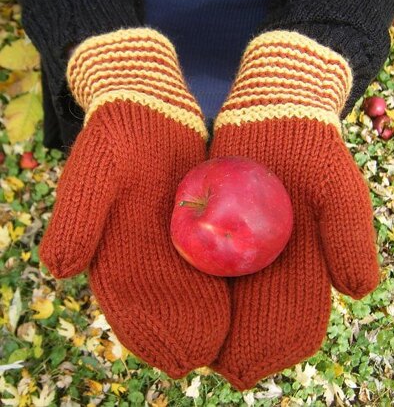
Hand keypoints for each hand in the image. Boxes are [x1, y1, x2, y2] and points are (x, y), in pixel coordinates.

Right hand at [40, 28, 229, 377]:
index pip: (130, 299)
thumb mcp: (93, 168)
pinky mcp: (198, 224)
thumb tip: (58, 270)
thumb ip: (78, 216)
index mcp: (112, 248)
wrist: (150, 112)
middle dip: (189, 333)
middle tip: (222, 361)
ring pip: (194, 287)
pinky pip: (217, 257)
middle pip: (167, 302)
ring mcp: (173, 240)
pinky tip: (254, 299)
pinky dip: (232, 281)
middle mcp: (145, 252)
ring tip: (242, 344)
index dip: (152, 330)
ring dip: (216, 316)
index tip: (180, 355)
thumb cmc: (118, 136)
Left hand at [209, 31, 378, 389]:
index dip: (270, 346)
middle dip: (232, 345)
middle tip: (197, 364)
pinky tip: (168, 297)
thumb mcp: (339, 189)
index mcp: (307, 267)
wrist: (275, 118)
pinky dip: (187, 283)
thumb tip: (360, 290)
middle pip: (253, 317)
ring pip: (226, 298)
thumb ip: (349, 237)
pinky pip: (201, 262)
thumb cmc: (312, 152)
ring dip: (206, 322)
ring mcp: (243, 248)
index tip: (240, 367)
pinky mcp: (217, 228)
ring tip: (177, 342)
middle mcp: (272, 265)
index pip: (294, 319)